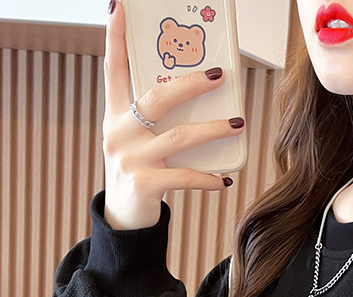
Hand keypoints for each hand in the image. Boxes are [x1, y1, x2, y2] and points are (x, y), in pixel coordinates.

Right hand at [103, 0, 245, 229]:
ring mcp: (131, 159)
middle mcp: (119, 133)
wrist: (123, 219)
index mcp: (115, 116)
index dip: (115, 38)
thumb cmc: (137, 171)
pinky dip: (207, 178)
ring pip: (179, 137)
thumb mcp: (136, 140)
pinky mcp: (144, 185)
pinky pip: (184, 176)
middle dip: (190, 84)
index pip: (114, 70)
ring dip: (214, 129)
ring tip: (238, 123)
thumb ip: (153, 119)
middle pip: (157, 98)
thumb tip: (194, 92)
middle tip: (218, 75)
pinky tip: (224, 179)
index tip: (119, 6)